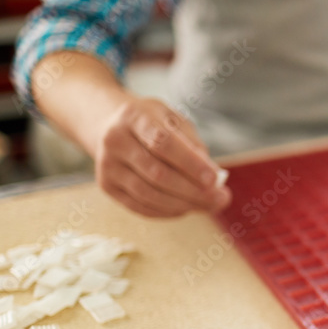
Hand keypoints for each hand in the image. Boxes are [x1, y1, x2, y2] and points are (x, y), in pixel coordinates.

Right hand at [94, 96, 229, 217]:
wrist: (109, 124)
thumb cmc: (153, 123)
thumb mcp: (174, 121)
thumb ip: (194, 146)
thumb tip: (215, 179)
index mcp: (134, 116)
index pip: (162, 142)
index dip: (190, 163)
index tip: (215, 178)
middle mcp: (115, 140)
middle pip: (156, 173)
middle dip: (193, 190)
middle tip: (220, 198)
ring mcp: (107, 165)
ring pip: (148, 194)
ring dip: (184, 204)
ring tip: (209, 205)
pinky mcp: (107, 185)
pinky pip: (140, 206)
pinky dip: (167, 211)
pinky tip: (186, 208)